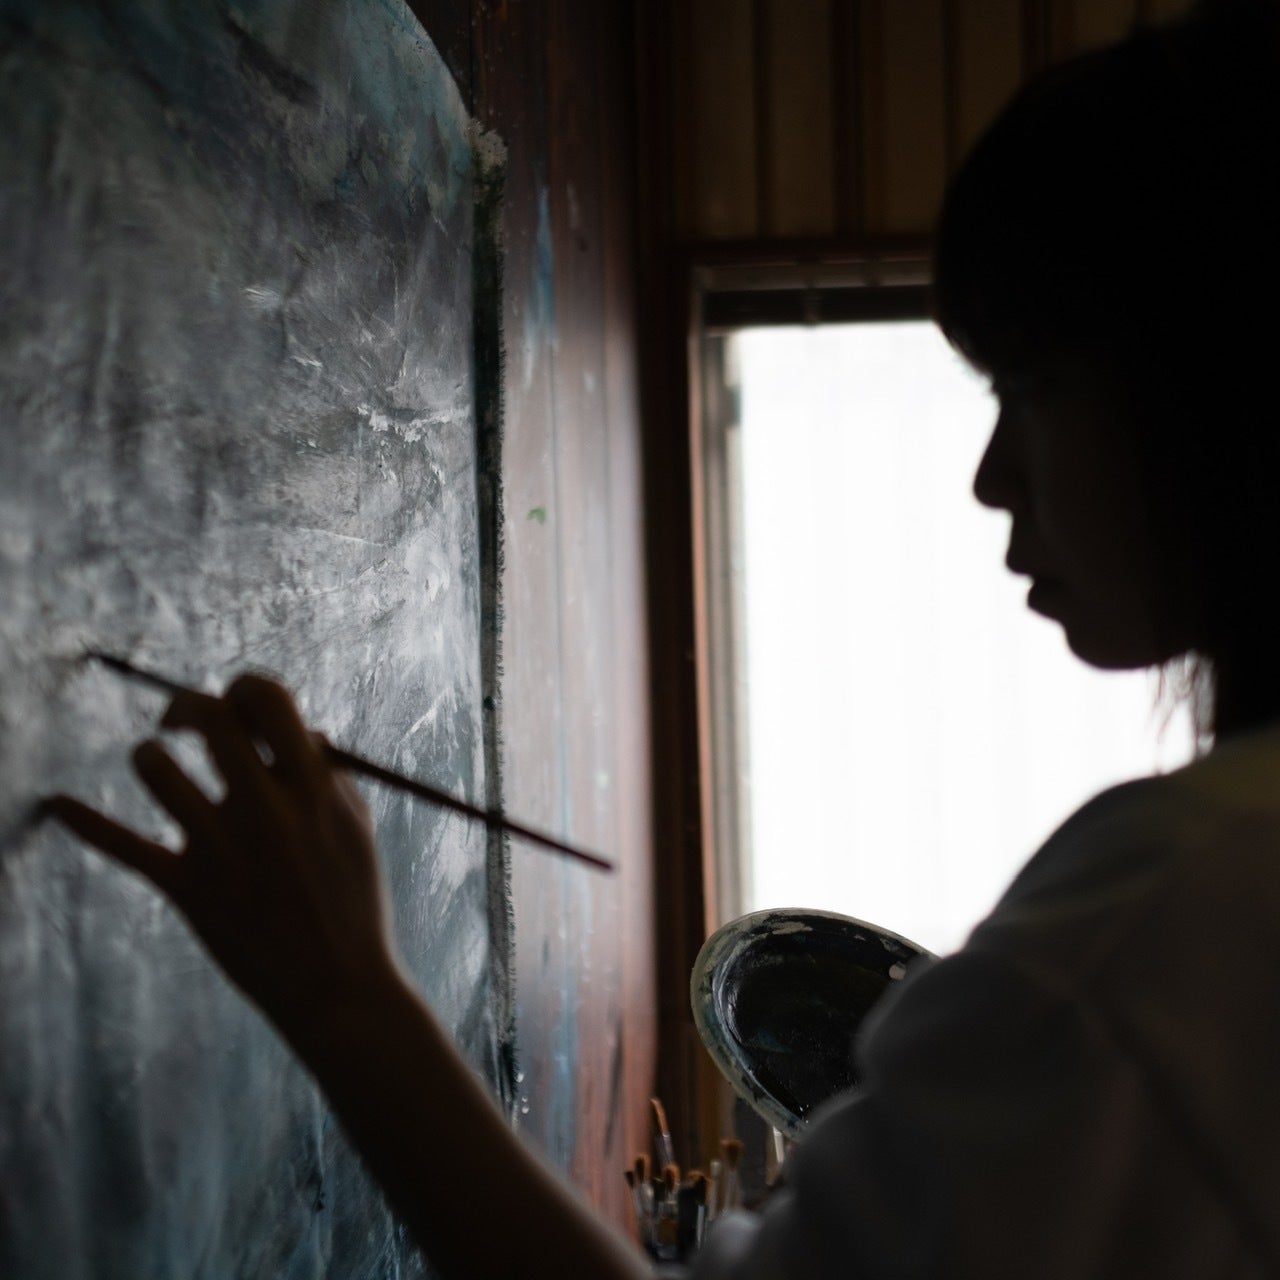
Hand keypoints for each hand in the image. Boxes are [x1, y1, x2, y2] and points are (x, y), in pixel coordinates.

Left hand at [45, 674, 401, 1039]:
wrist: (336, 987)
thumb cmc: (352, 901)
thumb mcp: (356, 827)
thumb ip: (326, 772)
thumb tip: (287, 727)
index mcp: (313, 788)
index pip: (268, 699)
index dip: (246, 686)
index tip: (237, 701)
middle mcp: (265, 809)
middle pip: (208, 719)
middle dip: (188, 708)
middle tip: (182, 722)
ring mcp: (221, 849)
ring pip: (157, 770)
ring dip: (153, 759)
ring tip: (160, 768)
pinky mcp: (188, 888)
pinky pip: (125, 846)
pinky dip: (86, 822)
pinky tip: (58, 805)